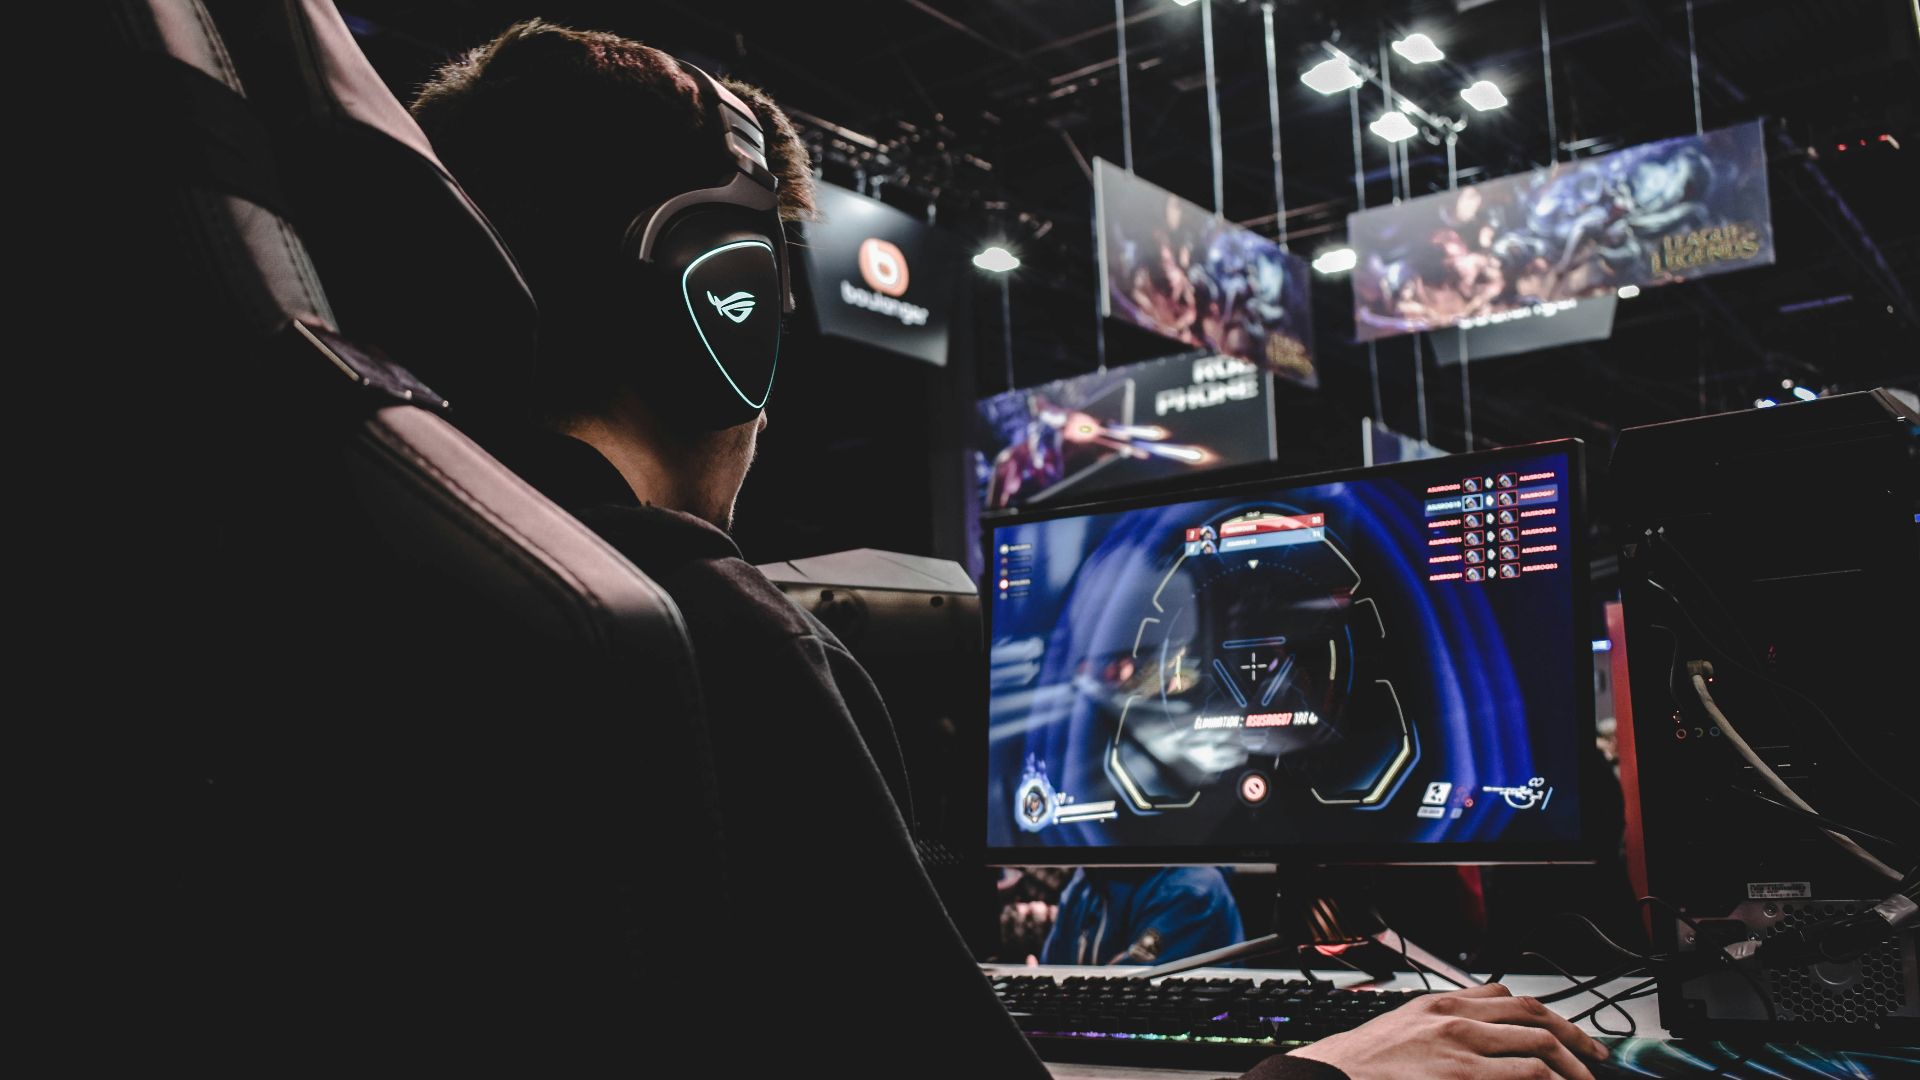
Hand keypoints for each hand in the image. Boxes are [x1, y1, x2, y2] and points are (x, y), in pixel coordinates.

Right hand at [1285, 983, 1609, 1079]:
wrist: (1331, 1076)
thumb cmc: (1365, 1061)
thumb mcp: (1405, 1025)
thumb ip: (1444, 1021)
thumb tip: (1481, 1028)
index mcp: (1441, 1003)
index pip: (1509, 996)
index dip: (1547, 1013)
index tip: (1565, 1031)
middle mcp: (1454, 1018)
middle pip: (1533, 1016)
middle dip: (1574, 1038)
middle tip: (1594, 1058)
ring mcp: (1459, 1048)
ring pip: (1538, 1045)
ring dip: (1572, 1066)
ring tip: (1585, 1079)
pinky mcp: (1460, 1077)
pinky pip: (1525, 1075)